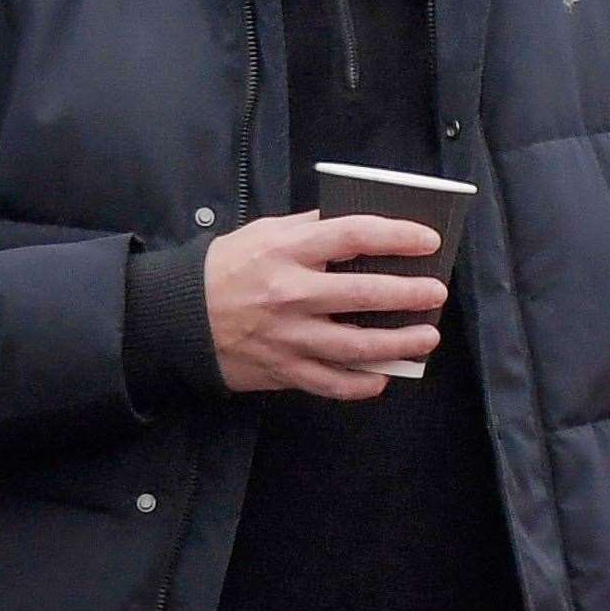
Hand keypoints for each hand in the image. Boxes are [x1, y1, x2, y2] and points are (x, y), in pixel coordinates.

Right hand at [204, 209, 446, 399]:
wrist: (172, 318)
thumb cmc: (226, 268)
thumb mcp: (265, 233)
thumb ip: (313, 228)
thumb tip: (365, 226)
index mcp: (287, 251)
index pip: (355, 236)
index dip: (398, 236)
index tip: (429, 241)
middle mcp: (290, 294)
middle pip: (364, 294)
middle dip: (409, 294)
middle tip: (437, 293)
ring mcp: (287, 337)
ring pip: (355, 346)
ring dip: (399, 343)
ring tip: (428, 337)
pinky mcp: (281, 370)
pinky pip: (329, 383)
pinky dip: (360, 384)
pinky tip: (383, 377)